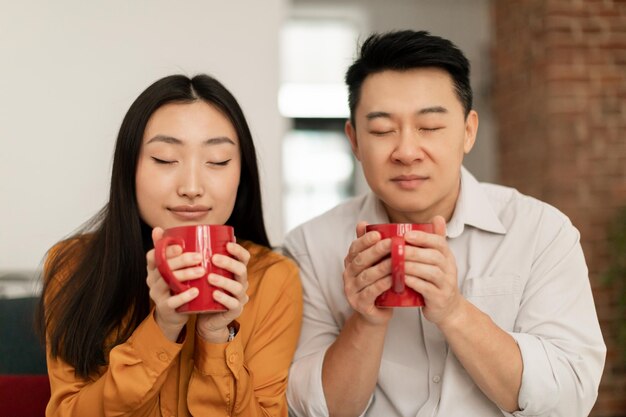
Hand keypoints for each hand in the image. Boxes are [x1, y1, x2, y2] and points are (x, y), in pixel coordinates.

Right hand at [146, 227, 202, 341]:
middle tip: (199, 257)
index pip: (152, 256)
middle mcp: (152, 280)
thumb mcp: (171, 268)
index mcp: (153, 268)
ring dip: (185, 275)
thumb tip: (158, 228)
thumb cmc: (175, 285)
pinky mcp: (165, 308)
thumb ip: (167, 250)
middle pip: (163, 268)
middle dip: (181, 260)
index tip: (179, 246)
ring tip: (202, 271)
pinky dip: (184, 296)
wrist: (172, 315)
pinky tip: (196, 291)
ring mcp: (157, 295)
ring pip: (168, 283)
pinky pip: (172, 302)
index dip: (164, 250)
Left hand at [196, 242, 250, 342]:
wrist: (206, 319)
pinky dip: (224, 298)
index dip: (239, 250)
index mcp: (235, 271)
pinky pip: (233, 304)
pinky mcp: (235, 310)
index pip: (244, 257)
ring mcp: (239, 297)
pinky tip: (214, 294)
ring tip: (210, 278)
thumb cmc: (203, 292)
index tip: (227, 245)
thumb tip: (168, 233)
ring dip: (224, 281)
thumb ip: (193, 258)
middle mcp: (240, 282)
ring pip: (237, 287)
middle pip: (242, 270)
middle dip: (229, 263)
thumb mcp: (200, 274)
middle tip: (214, 259)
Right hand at [342, 221, 393, 325]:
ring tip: (396, 260)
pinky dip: (382, 284)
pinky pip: (371, 292)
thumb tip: (363, 222)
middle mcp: (348, 276)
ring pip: (366, 276)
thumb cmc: (377, 285)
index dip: (365, 241)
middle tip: (392, 243)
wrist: (375, 315)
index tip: (378, 234)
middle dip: (376, 251)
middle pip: (360, 261)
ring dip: (382, 267)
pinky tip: (393, 279)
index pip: (354, 248)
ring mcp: (352, 291)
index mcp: (350, 263)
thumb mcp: (373, 264)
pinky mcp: (359, 304)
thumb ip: (368, 245)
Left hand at [402, 216, 462, 325]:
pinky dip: (414, 282)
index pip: (439, 242)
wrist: (448, 309)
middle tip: (396, 248)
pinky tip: (402, 278)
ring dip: (412, 266)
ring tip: (396, 263)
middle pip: (434, 256)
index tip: (406, 234)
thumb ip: (435, 240)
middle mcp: (449, 268)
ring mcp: (446, 284)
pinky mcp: (440, 298)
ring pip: (431, 271)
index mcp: (447, 256)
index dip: (423, 237)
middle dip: (414, 251)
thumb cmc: (436, 280)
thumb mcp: (438, 260)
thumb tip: (438, 217)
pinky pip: (427, 288)